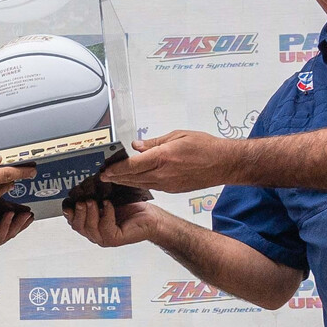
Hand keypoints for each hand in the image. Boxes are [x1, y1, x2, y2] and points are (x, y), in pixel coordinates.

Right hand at [65, 195, 173, 247]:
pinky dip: (106, 214)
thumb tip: (82, 188)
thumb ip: (94, 198)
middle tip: (81, 201)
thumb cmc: (132, 209)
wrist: (151, 217)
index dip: (68, 213)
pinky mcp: (115, 239)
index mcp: (92, 224)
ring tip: (93, 201)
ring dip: (90, 213)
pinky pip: (105, 228)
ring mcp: (105, 238)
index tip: (68, 203)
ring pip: (89, 229)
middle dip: (78, 213)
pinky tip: (108, 205)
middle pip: (78, 227)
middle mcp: (96, 233)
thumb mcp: (108, 200)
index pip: (74, 221)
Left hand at [103, 130, 240, 193]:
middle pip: (132, 178)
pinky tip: (133, 181)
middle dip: (116, 177)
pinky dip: (139, 184)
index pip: (132, 166)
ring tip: (113, 179)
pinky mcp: (172, 190)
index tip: (104, 170)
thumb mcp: (178, 136)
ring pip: (140, 184)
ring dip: (125, 182)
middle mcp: (163, 174)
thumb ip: (154, 142)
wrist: (224, 164)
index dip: (116, 169)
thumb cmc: (205, 147)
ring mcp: (168, 185)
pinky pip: (151, 187)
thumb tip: (137, 146)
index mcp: (163, 158)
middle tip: (102, 176)